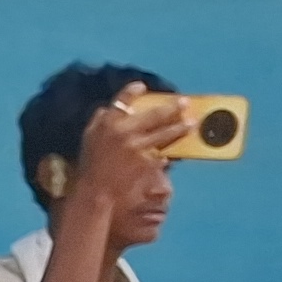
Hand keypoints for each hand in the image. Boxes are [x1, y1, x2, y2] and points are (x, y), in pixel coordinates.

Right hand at [77, 88, 192, 204]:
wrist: (95, 194)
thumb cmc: (90, 168)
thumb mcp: (88, 139)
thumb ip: (100, 122)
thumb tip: (109, 108)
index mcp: (108, 123)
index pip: (122, 99)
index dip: (133, 91)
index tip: (142, 87)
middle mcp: (125, 131)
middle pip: (155, 114)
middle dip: (173, 107)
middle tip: (185, 103)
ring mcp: (139, 147)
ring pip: (167, 133)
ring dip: (181, 127)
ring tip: (192, 124)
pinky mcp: (149, 162)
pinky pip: (164, 154)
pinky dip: (171, 153)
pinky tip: (179, 151)